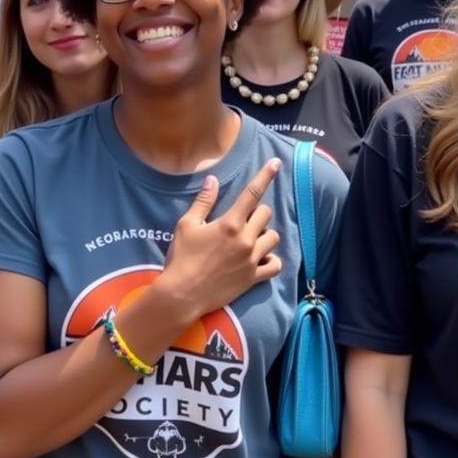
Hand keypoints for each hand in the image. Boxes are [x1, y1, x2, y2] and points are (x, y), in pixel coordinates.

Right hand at [159, 159, 281, 321]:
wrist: (182, 294)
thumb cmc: (181, 257)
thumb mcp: (186, 225)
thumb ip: (203, 202)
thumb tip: (213, 180)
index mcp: (230, 223)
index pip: (252, 193)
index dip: (265, 175)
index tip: (276, 163)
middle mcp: (245, 239)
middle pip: (266, 214)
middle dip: (257, 212)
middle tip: (242, 219)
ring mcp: (251, 260)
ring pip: (273, 237)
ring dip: (264, 234)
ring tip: (250, 239)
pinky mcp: (253, 278)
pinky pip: (275, 265)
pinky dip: (271, 260)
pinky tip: (261, 258)